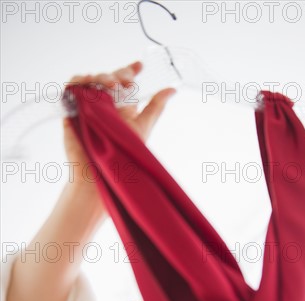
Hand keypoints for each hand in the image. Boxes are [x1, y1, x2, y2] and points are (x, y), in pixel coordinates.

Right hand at [63, 61, 175, 196]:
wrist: (100, 171)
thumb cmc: (121, 155)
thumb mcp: (142, 126)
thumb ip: (155, 107)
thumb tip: (172, 90)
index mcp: (121, 107)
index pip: (124, 83)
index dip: (130, 70)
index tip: (140, 66)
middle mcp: (104, 103)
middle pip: (109, 78)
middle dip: (119, 74)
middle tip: (127, 81)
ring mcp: (87, 104)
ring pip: (91, 79)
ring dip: (101, 76)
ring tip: (112, 84)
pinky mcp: (72, 108)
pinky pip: (72, 87)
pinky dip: (79, 81)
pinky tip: (89, 83)